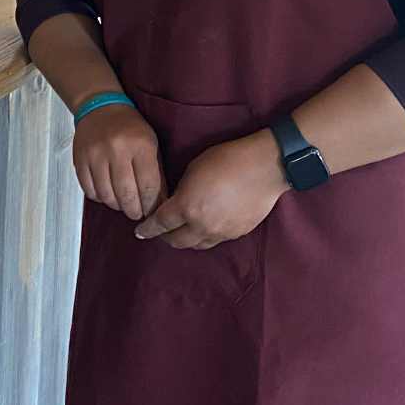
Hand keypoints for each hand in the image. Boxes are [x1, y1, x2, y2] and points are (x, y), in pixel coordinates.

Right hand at [71, 104, 164, 220]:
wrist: (100, 107)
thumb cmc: (130, 127)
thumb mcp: (151, 144)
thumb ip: (156, 174)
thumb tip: (159, 204)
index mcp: (140, 145)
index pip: (148, 186)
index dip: (151, 205)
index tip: (152, 212)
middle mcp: (117, 150)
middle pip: (126, 194)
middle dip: (134, 210)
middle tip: (136, 213)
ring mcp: (95, 155)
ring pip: (106, 195)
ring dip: (116, 205)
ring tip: (122, 204)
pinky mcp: (80, 159)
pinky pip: (89, 190)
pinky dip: (99, 197)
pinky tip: (106, 194)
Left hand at [134, 131, 287, 248]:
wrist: (264, 168)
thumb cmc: (226, 160)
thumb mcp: (193, 169)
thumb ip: (181, 189)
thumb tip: (177, 201)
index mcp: (187, 208)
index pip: (160, 224)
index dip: (147, 229)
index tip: (140, 232)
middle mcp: (202, 226)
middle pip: (176, 241)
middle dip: (165, 237)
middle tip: (161, 231)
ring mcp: (221, 233)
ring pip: (197, 245)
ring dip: (186, 240)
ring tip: (182, 231)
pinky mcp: (237, 234)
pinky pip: (215, 240)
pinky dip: (205, 237)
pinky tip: (205, 227)